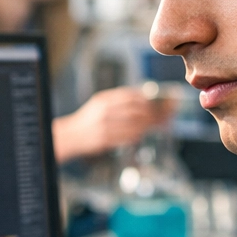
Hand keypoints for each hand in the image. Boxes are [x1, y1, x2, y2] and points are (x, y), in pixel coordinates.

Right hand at [51, 87, 176, 161]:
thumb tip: (144, 99)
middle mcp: (105, 111)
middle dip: (154, 114)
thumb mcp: (100, 104)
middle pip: (137, 111)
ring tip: (157, 125)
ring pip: (135, 125)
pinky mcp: (105, 140)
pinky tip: (142, 134)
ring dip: (149, 126)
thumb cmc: (89, 120)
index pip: (131, 96)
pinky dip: (138, 135)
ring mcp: (105, 126)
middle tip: (165, 116)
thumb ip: (118, 100)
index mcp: (104, 100)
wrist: (71, 135)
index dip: (148, 100)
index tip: (159, 103)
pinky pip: (128, 137)